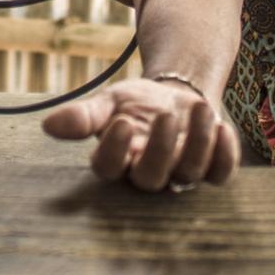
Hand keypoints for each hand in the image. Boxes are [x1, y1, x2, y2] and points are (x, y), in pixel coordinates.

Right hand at [41, 77, 238, 190]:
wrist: (174, 96)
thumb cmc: (136, 105)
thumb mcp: (109, 103)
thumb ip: (84, 117)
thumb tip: (49, 125)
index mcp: (118, 160)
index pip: (110, 168)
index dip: (114, 152)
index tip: (121, 122)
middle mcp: (149, 173)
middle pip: (151, 178)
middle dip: (159, 149)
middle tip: (164, 114)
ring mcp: (181, 172)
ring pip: (189, 172)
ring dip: (197, 141)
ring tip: (198, 108)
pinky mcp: (211, 168)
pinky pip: (220, 173)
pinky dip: (225, 155)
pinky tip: (222, 128)